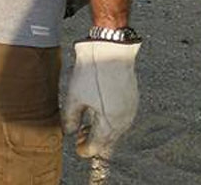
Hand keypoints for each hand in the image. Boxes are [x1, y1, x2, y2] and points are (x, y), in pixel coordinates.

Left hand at [62, 40, 140, 157]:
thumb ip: (70, 118)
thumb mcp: (74, 97)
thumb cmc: (92, 74)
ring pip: (116, 130)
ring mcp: (130, 109)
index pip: (97, 146)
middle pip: (109, 140)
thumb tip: (69, 132)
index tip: (77, 147)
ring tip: (87, 126)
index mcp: (109, 123)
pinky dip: (110, 121)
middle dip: (94, 141)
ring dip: (102, 132)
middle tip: (79, 138)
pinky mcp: (132, 99)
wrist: (110, 50)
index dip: (85, 149)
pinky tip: (99, 114)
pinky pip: (122, 118)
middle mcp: (123, 120)